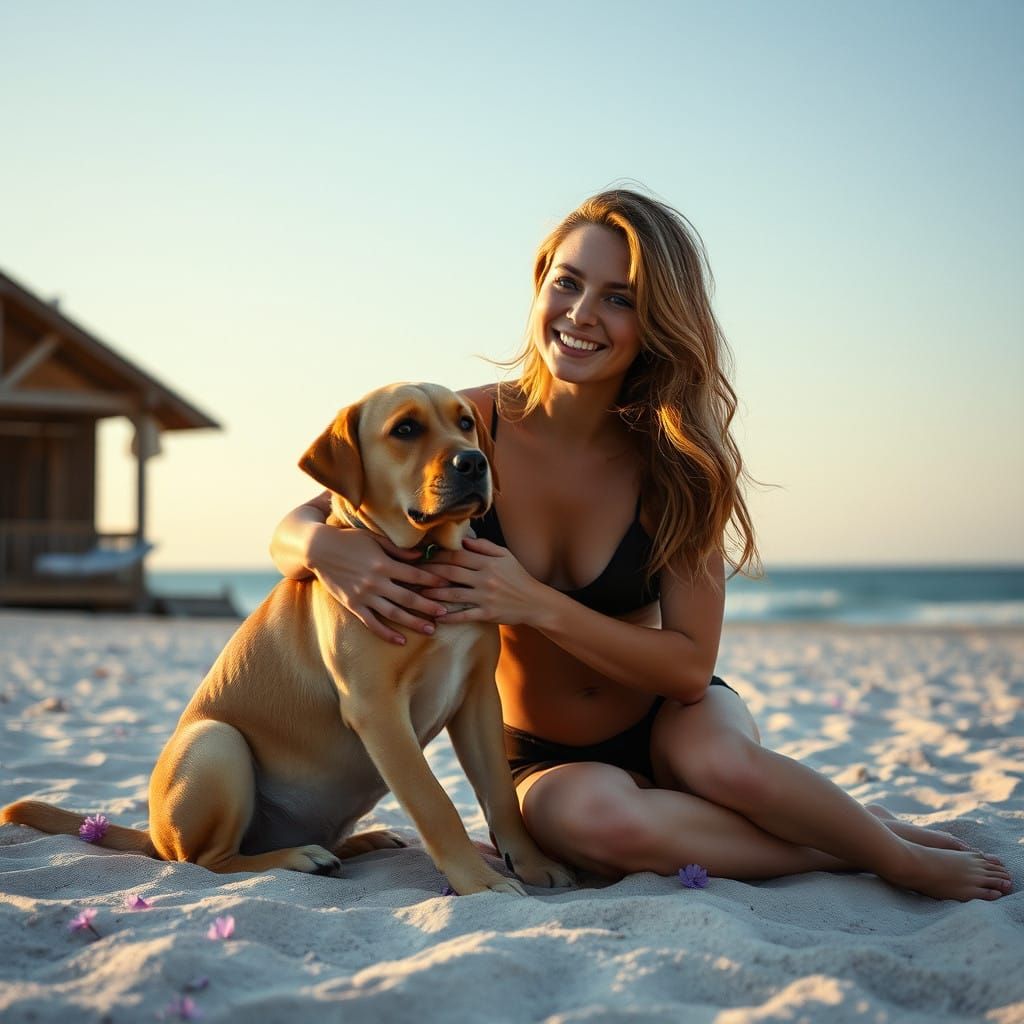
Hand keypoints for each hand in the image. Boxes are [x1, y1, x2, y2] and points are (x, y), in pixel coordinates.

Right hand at [307, 525, 450, 643]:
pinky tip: (401, 640)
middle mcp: (376, 581)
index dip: (432, 580)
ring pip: (393, 613)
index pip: (415, 574)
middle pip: (408, 597)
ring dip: (413, 622)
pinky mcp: (353, 605)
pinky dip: (387, 633)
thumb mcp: (374, 538)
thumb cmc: (349, 540)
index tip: (447, 584)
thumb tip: (420, 555)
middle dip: (429, 606)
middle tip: (445, 612)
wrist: (318, 549)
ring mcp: (364, 595)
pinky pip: (372, 623)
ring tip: (430, 629)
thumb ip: (397, 549)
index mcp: (384, 563)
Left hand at [422, 537, 544, 625]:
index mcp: (487, 562)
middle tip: (412, 573)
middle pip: (451, 573)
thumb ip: (484, 547)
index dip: (437, 555)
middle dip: (429, 573)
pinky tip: (436, 617)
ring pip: (454, 594)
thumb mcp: (505, 556)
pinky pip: (465, 615)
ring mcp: (485, 597)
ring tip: (418, 594)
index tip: (422, 556)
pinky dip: (450, 617)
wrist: (535, 602)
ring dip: (434, 595)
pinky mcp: (487, 614)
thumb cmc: (518, 577)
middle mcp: (484, 578)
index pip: (457, 556)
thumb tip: (464, 539)